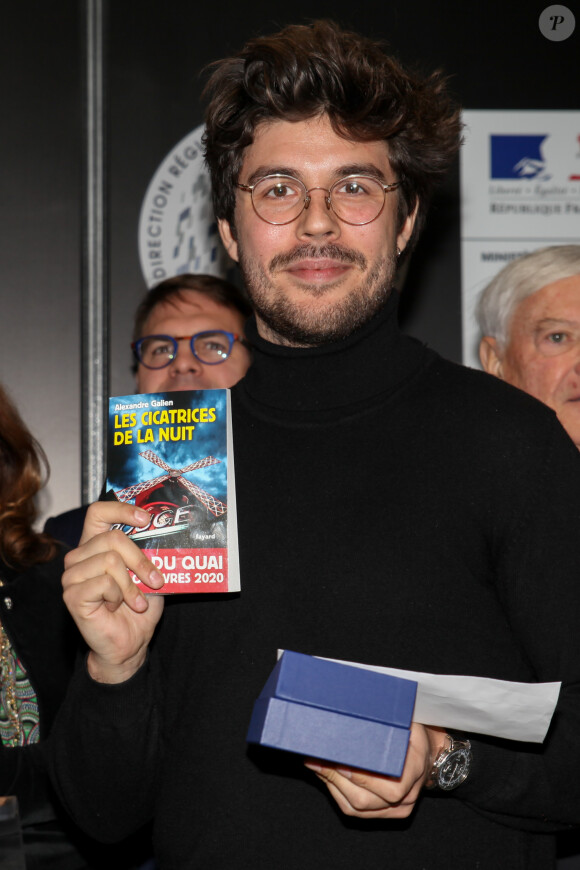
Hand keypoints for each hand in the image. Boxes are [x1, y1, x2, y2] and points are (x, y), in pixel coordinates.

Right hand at [62, 501, 164, 683]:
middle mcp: (79, 557)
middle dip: (140, 560)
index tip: (145, 518)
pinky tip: (117, 607)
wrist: (129, 643)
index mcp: (95, 545)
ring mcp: (72, 576)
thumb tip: (165, 532)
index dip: (120, 510)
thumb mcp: (149, 574)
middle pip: (112, 538)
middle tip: (155, 580)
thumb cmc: (137, 607)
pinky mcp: (72, 595)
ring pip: (110, 560)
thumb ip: (150, 553)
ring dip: (131, 584)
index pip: (98, 513)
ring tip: (135, 601)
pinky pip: (104, 583)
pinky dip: (120, 596)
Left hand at [304, 723, 447, 818]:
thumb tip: (350, 709)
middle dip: (336, 779)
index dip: (362, 778)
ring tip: (314, 764)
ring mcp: (395, 808)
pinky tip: (323, 775)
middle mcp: (408, 796)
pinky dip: (335, 792)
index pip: (391, 788)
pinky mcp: (382, 812)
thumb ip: (384, 720)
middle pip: (367, 799)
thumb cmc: (412, 731)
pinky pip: (353, 809)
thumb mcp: (405, 720)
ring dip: (331, 784)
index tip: (340, 761)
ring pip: (356, 806)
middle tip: (317, 759)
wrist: (426, 753)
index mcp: (416, 770)